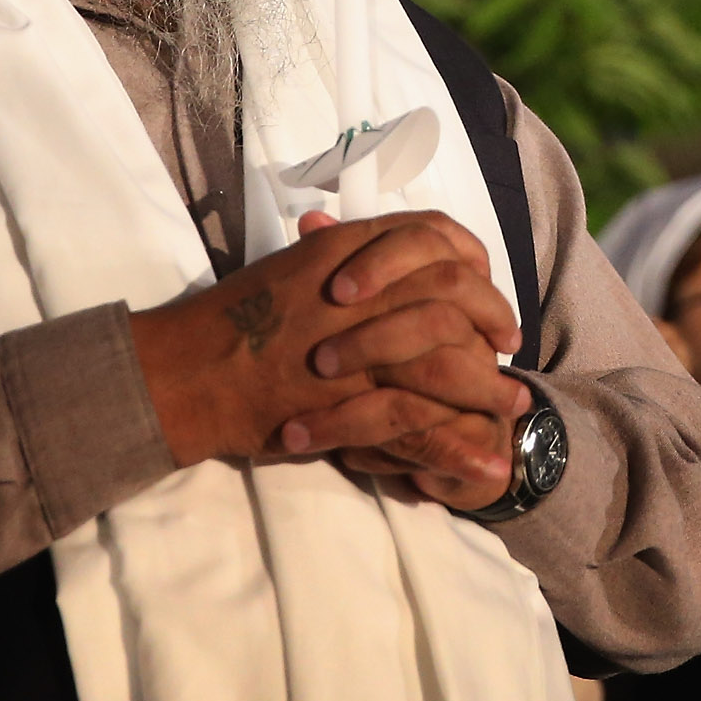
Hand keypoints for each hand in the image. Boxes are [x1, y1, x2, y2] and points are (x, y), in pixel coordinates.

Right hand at [126, 208, 514, 467]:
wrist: (186, 369)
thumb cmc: (230, 321)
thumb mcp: (290, 270)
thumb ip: (338, 255)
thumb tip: (379, 263)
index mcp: (346, 247)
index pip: (435, 237)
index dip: (473, 265)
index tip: (486, 293)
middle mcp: (359, 287)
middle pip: (456, 293)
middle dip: (494, 322)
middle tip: (509, 350)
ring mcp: (357, 344)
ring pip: (450, 358)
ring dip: (489, 388)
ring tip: (514, 407)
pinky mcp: (349, 400)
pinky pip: (423, 421)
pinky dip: (461, 447)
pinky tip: (490, 463)